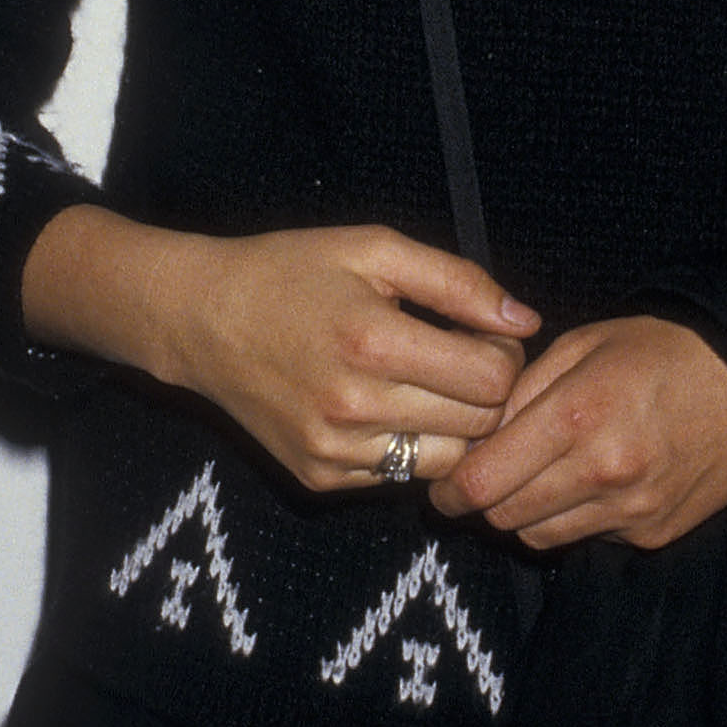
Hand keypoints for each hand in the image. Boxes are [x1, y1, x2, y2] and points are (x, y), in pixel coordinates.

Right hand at [23, 207, 537, 493]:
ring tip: (430, 389)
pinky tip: (384, 410)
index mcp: (374, 340)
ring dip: (454, 430)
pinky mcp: (319, 478)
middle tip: (463, 362)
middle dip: (487, 395)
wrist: (200, 320)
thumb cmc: (291, 272)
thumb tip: (526, 322)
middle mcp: (355, 406)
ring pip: (446, 463)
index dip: (506, 357)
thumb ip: (458, 283)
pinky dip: (408, 448)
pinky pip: (399, 477)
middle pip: (478, 427)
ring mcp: (334, 450)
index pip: (492, 380)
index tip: (485, 338)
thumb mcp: (374, 249)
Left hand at [427, 314, 726, 550]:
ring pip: (539, 537)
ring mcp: (630, 510)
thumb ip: (523, 387)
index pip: (483, 480)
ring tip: (535, 478)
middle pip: (503, 517)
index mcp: (577, 415)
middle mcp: (602, 472)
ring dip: (524, 513)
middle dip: (481, 502)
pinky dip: (573, 518)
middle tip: (481, 479)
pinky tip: (589, 482)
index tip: (442, 482)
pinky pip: (587, 538)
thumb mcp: (587, 343)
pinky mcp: (652, 533)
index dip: (449, 489)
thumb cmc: (665, 352)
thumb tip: (477, 429)